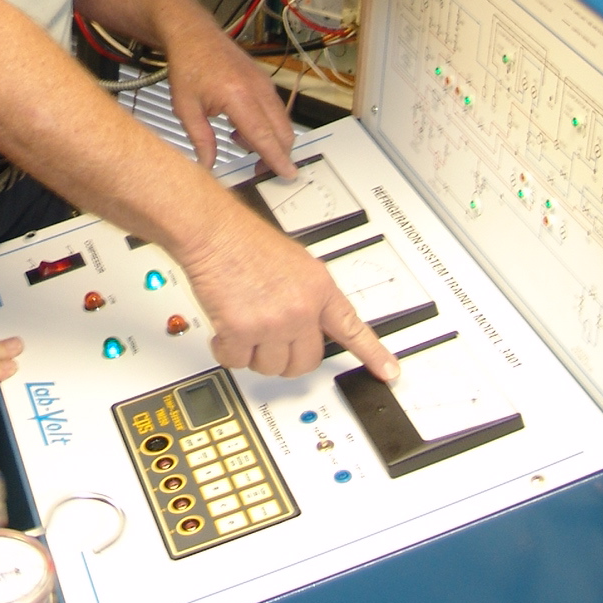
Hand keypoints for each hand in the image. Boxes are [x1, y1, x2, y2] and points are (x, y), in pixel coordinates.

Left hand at [164, 21, 297, 177]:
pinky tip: (241, 126)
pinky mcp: (264, 81)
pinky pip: (276, 110)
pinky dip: (267, 125)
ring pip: (282, 121)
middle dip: (277, 154)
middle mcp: (257, 88)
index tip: (288, 174)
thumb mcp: (185, 107)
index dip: (275, 157)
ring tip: (238, 140)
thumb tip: (208, 165)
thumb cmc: (188, 65)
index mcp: (237, 95)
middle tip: (258, 170)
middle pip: (282, 131)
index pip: (262, 134)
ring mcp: (264, 83)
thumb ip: (200, 138)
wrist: (193, 34)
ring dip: (271, 139)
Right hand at [185, 207, 400, 382]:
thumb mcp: (295, 263)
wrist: (213, 231)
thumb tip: (307, 322)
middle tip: (271, 342)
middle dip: (286, 358)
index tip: (388, 371)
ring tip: (244, 327)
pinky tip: (225, 332)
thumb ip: (307, 296)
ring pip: (270, 367)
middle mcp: (301, 308)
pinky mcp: (242, 331)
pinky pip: (237, 361)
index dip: (373, 354)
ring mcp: (273, 322)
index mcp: (319, 288)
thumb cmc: (243, 240)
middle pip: (305, 362)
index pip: (353, 329)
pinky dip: (227, 351)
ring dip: (254, 355)